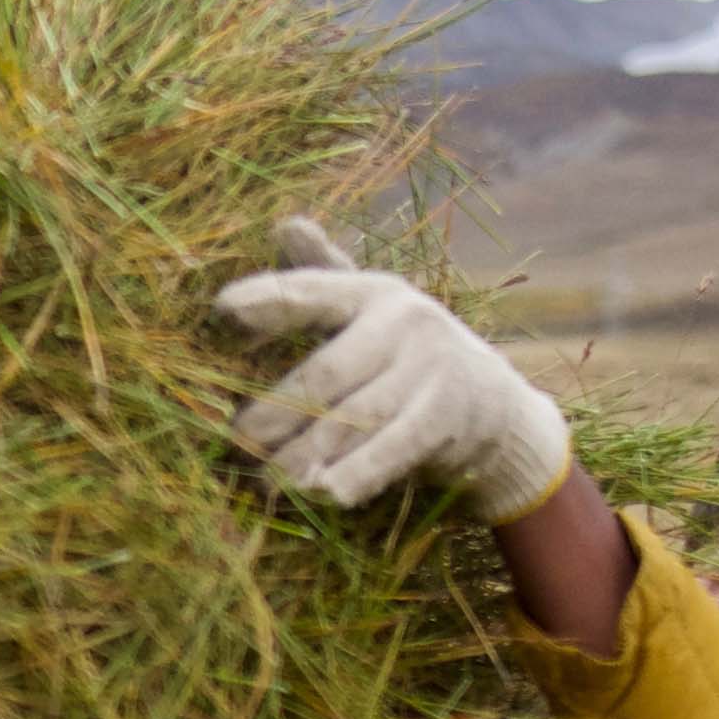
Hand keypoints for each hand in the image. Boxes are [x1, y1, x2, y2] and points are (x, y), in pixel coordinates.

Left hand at [213, 218, 573, 519]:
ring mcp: (430, 370)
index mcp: (375, 293)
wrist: (494, 405)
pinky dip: (354, 476)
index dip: (271, 298)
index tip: (224, 307)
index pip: (316, 292)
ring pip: (350, 420)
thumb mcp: (371, 310)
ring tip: (264, 480)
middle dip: (275, 412)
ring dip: (302, 455)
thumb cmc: (407, 355)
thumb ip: (323, 277)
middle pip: (325, 374)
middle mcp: (405, 323)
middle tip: (236, 440)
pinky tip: (321, 494)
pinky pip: (390, 451)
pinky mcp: (445, 417)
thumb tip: (285, 223)